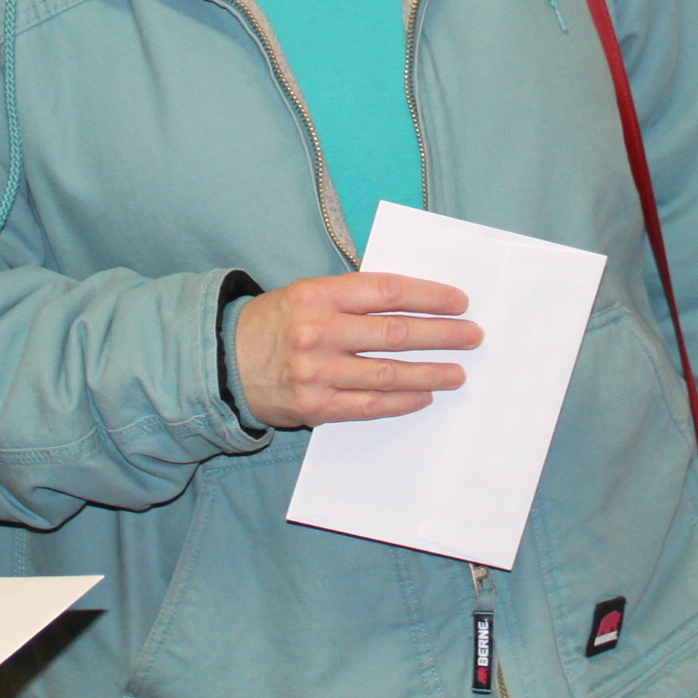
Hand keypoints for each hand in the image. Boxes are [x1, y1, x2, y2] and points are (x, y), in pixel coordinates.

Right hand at [233, 272, 477, 428]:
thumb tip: (415, 302)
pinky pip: (369, 406)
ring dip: (430, 373)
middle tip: (472, 336)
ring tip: (458, 372)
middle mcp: (317, 332)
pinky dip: (401, 402)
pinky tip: (424, 395)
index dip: (429, 295)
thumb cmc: (276, 324)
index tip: (459, 301)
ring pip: (387, 374)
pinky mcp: (314, 406)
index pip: (386, 291)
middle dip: (442, 335)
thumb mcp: (307, 295)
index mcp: (318, 295)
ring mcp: (315, 372)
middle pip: (395, 333)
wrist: (225, 363)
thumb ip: (353, 298)